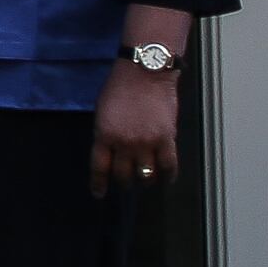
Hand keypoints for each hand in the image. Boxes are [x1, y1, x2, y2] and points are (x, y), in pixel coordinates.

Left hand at [93, 12, 186, 191]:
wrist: (144, 73)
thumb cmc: (120, 87)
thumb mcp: (102, 112)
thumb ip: (105, 134)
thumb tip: (110, 152)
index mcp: (103, 135)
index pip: (99, 168)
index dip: (99, 184)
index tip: (99, 194)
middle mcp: (124, 143)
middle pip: (123, 175)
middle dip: (124, 183)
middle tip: (126, 184)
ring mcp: (146, 142)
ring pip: (146, 175)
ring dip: (145, 182)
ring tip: (146, 181)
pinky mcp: (166, 139)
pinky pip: (168, 166)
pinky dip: (168, 176)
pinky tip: (166, 179)